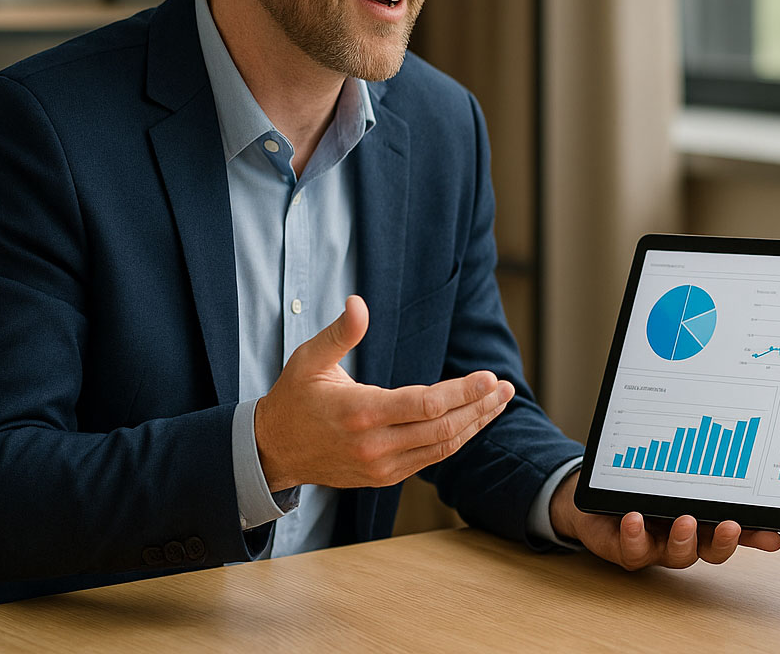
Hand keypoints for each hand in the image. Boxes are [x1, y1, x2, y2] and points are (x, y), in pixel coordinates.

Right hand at [254, 294, 512, 490]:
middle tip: (506, 387)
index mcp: (360, 412)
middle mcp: (374, 445)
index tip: (489, 377)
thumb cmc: (295, 397)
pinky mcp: (384, 476)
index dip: (462, 392)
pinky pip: (431, 458)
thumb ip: (340, 333)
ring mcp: (381, 466)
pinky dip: (457, 439)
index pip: (425, 405)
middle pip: (443, 428)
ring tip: (500, 402)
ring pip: (442, 447)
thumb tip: (358, 303)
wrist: (273, 450)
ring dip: (475, 424)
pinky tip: (474, 420)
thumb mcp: (310, 359)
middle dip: (480, 407)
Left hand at [548, 470, 779, 569]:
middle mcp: (681, 539)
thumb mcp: (672, 482)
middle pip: (710, 550)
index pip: (732, 531)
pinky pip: (633, 549)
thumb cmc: (638, 493)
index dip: (754, 537)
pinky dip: (635, 535)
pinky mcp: (625, 549)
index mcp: (699, 522)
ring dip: (683, 539)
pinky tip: (635, 518)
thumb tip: (735, 458)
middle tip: (730, 527)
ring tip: (685, 521)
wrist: (594, 506)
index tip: (772, 537)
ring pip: (676, 554)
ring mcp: (655, 547)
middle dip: (723, 541)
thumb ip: (701, 477)